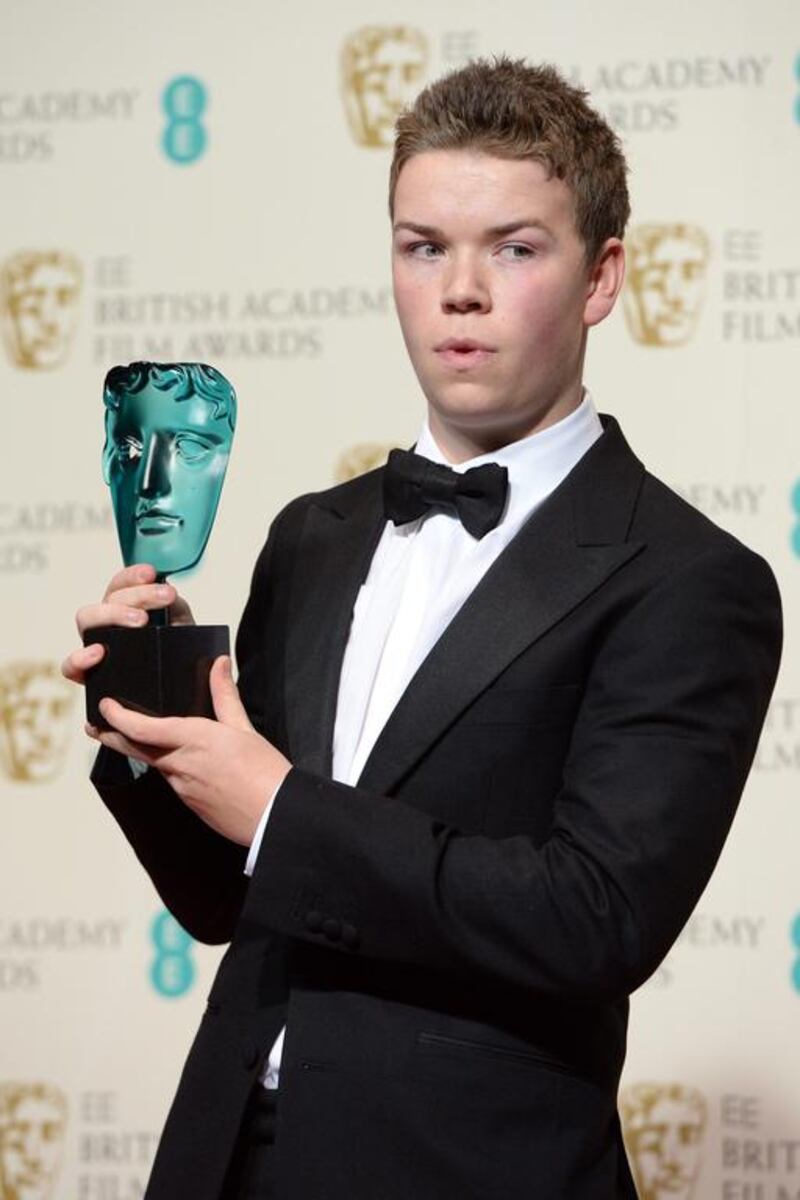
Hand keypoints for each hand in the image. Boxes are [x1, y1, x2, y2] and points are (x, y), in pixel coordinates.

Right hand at [61, 563, 193, 686]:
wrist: (177, 682)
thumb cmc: (174, 651)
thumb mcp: (180, 625)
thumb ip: (175, 607)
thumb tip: (170, 594)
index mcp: (125, 606)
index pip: (121, 584)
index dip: (133, 575)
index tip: (151, 573)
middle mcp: (106, 622)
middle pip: (108, 598)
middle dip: (136, 595)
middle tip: (163, 598)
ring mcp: (95, 645)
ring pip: (86, 621)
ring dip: (112, 615)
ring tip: (141, 622)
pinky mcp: (89, 673)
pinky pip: (71, 667)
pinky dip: (78, 658)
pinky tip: (98, 653)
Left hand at [88, 656, 291, 845]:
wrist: (274, 816)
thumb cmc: (264, 772)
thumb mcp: (245, 728)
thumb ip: (225, 695)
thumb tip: (218, 664)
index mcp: (193, 739)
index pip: (141, 728)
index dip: (117, 717)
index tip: (104, 706)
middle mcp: (180, 764)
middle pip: (133, 748)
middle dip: (110, 735)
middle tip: (94, 726)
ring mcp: (181, 787)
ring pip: (153, 764)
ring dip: (140, 749)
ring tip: (134, 737)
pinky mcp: (189, 803)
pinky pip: (171, 779)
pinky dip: (166, 765)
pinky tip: (176, 761)